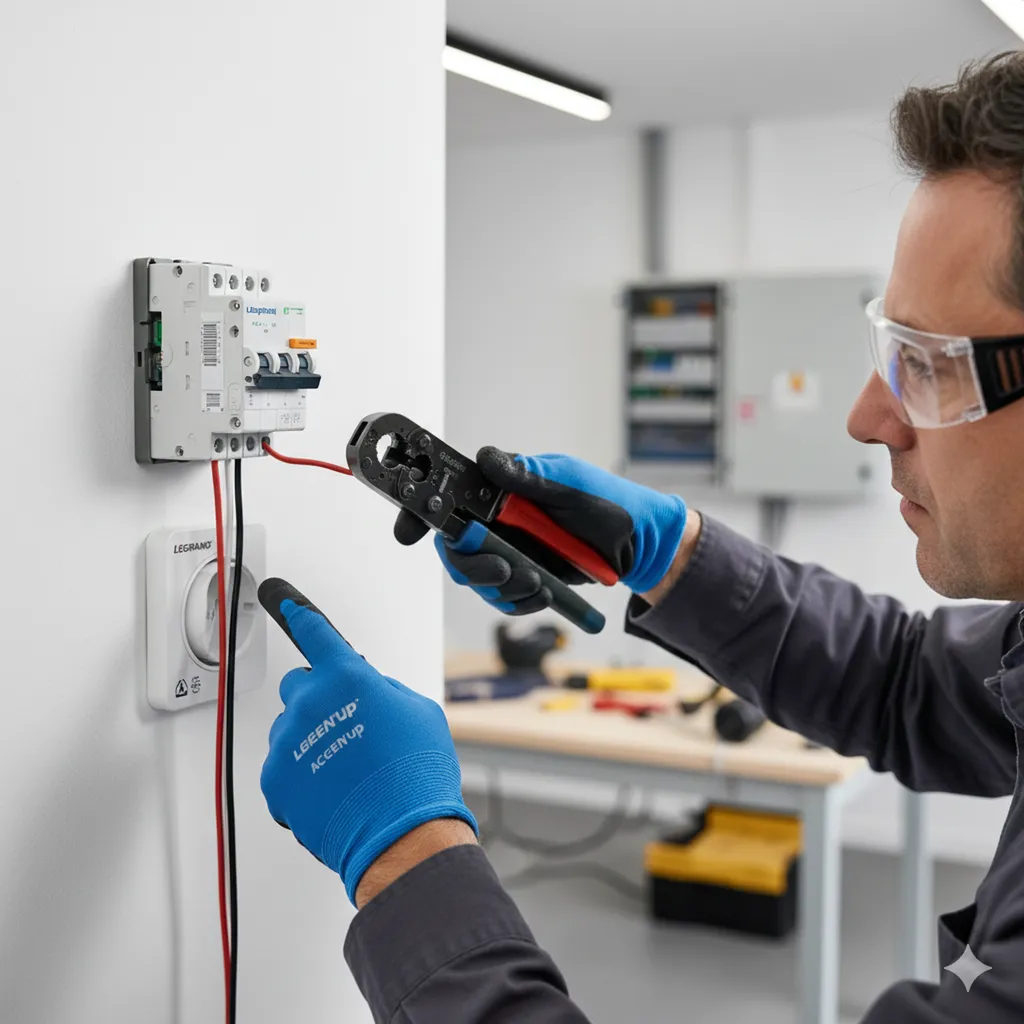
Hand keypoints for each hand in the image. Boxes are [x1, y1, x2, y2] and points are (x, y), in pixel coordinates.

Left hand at [258, 578, 476, 904]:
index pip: (316, 633)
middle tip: (343, 728)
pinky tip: (329, 791)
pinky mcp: (274, 777)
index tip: (284, 602)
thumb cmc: (415, 774)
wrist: (401, 833)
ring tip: (343, 772)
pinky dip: (299, 778)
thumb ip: (382, 690)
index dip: (299, 614)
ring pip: (289, 729)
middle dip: (316, 699)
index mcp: (347, 677)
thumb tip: (366, 690)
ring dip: (308, 741)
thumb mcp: (418, 711)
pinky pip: (280, 767)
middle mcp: (311, 701)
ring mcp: (289, 740)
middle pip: (297, 685)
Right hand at [395, 448, 686, 614]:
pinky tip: (543, 593)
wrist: (640, 545)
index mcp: (500, 486)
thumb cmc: (609, 504)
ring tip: (537, 583)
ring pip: (474, 576)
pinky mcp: (521, 574)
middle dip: (472, 564)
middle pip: (453, 546)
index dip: (419, 513)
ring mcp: (507, 548)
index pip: (447, 494)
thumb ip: (527, 478)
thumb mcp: (570, 486)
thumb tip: (487, 458)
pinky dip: (518, 601)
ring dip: (501, 586)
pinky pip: (501, 597)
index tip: (409, 532)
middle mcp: (496, 517)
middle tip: (503, 570)